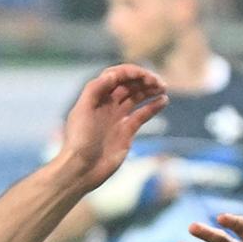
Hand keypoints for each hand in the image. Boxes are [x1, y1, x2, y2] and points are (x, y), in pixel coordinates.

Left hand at [59, 65, 167, 190]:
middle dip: (143, 80)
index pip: (116, 76)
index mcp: (96, 96)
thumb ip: (95, 89)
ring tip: (163, 87)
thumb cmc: (79, 140)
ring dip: (149, 90)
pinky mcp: (126, 132)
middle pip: (128, 84)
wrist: (82, 169)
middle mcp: (107, 104)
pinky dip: (153, 107)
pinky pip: (142, 115)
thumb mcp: (82, 111)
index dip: (130, 72)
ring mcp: (117, 118)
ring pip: (136, 97)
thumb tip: (113, 74)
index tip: (144, 75)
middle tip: (158, 82)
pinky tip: (163, 101)